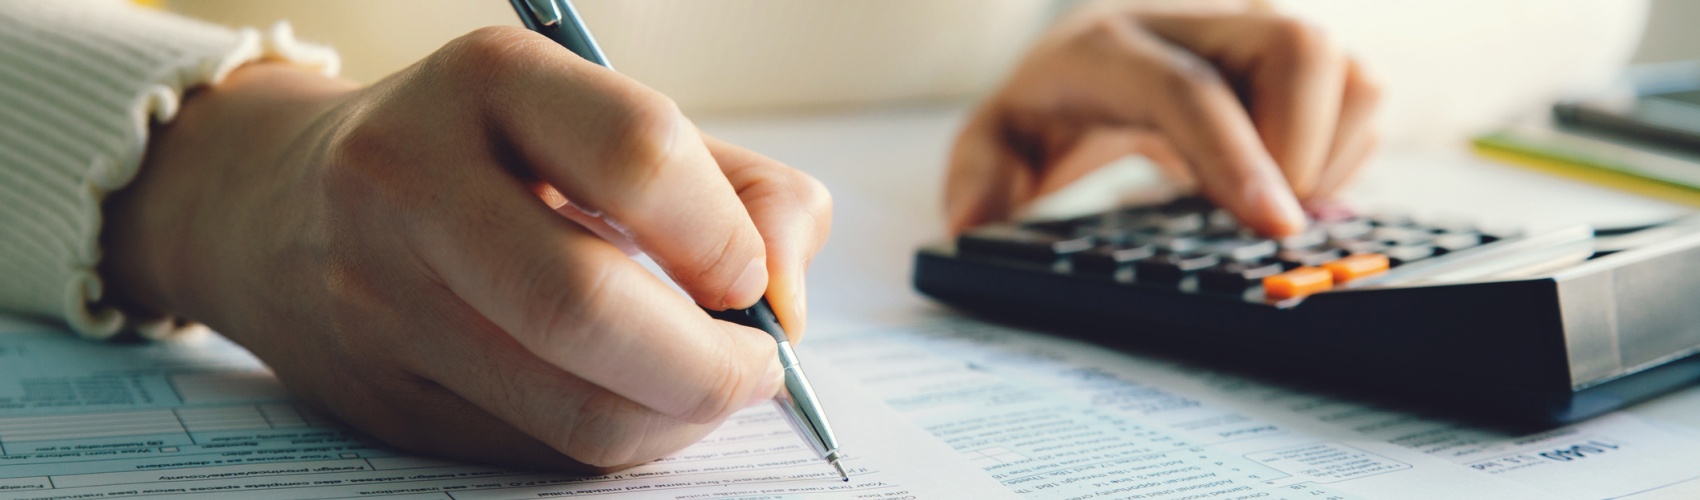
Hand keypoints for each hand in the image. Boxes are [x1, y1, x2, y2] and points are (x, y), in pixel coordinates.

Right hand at [101, 27, 830, 471]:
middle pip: (586, 305)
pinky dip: (615, 440)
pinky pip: (535, 448)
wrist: (283, 203)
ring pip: (566, 406)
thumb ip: (738, 188)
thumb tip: (787, 300)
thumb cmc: (493, 157)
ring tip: (705, 388)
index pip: (639, 157)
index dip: (726, 238)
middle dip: (708, 365)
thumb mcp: (610, 122)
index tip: (755, 281)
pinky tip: (633, 404)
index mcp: (489, 79)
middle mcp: (411, 178)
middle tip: (756, 369)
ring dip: (674, 419)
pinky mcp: (379, 394)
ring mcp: (379, 294)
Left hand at [946, 3, 1379, 235]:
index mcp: (1110, 46)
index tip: (1272, 226)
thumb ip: (980, 178)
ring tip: (1272, 203)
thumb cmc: (1050, 107)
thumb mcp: (995, 143)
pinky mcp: (1299, 58)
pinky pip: (1361, 96)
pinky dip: (1343, 152)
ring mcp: (1256, 33)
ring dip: (1330, 152)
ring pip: (1346, 70)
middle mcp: (1195, 21)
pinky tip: (1288, 184)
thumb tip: (973, 223)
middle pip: (1297, 46)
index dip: (1236, 157)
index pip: (1189, 89)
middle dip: (1304, 145)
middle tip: (1270, 220)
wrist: (1090, 61)